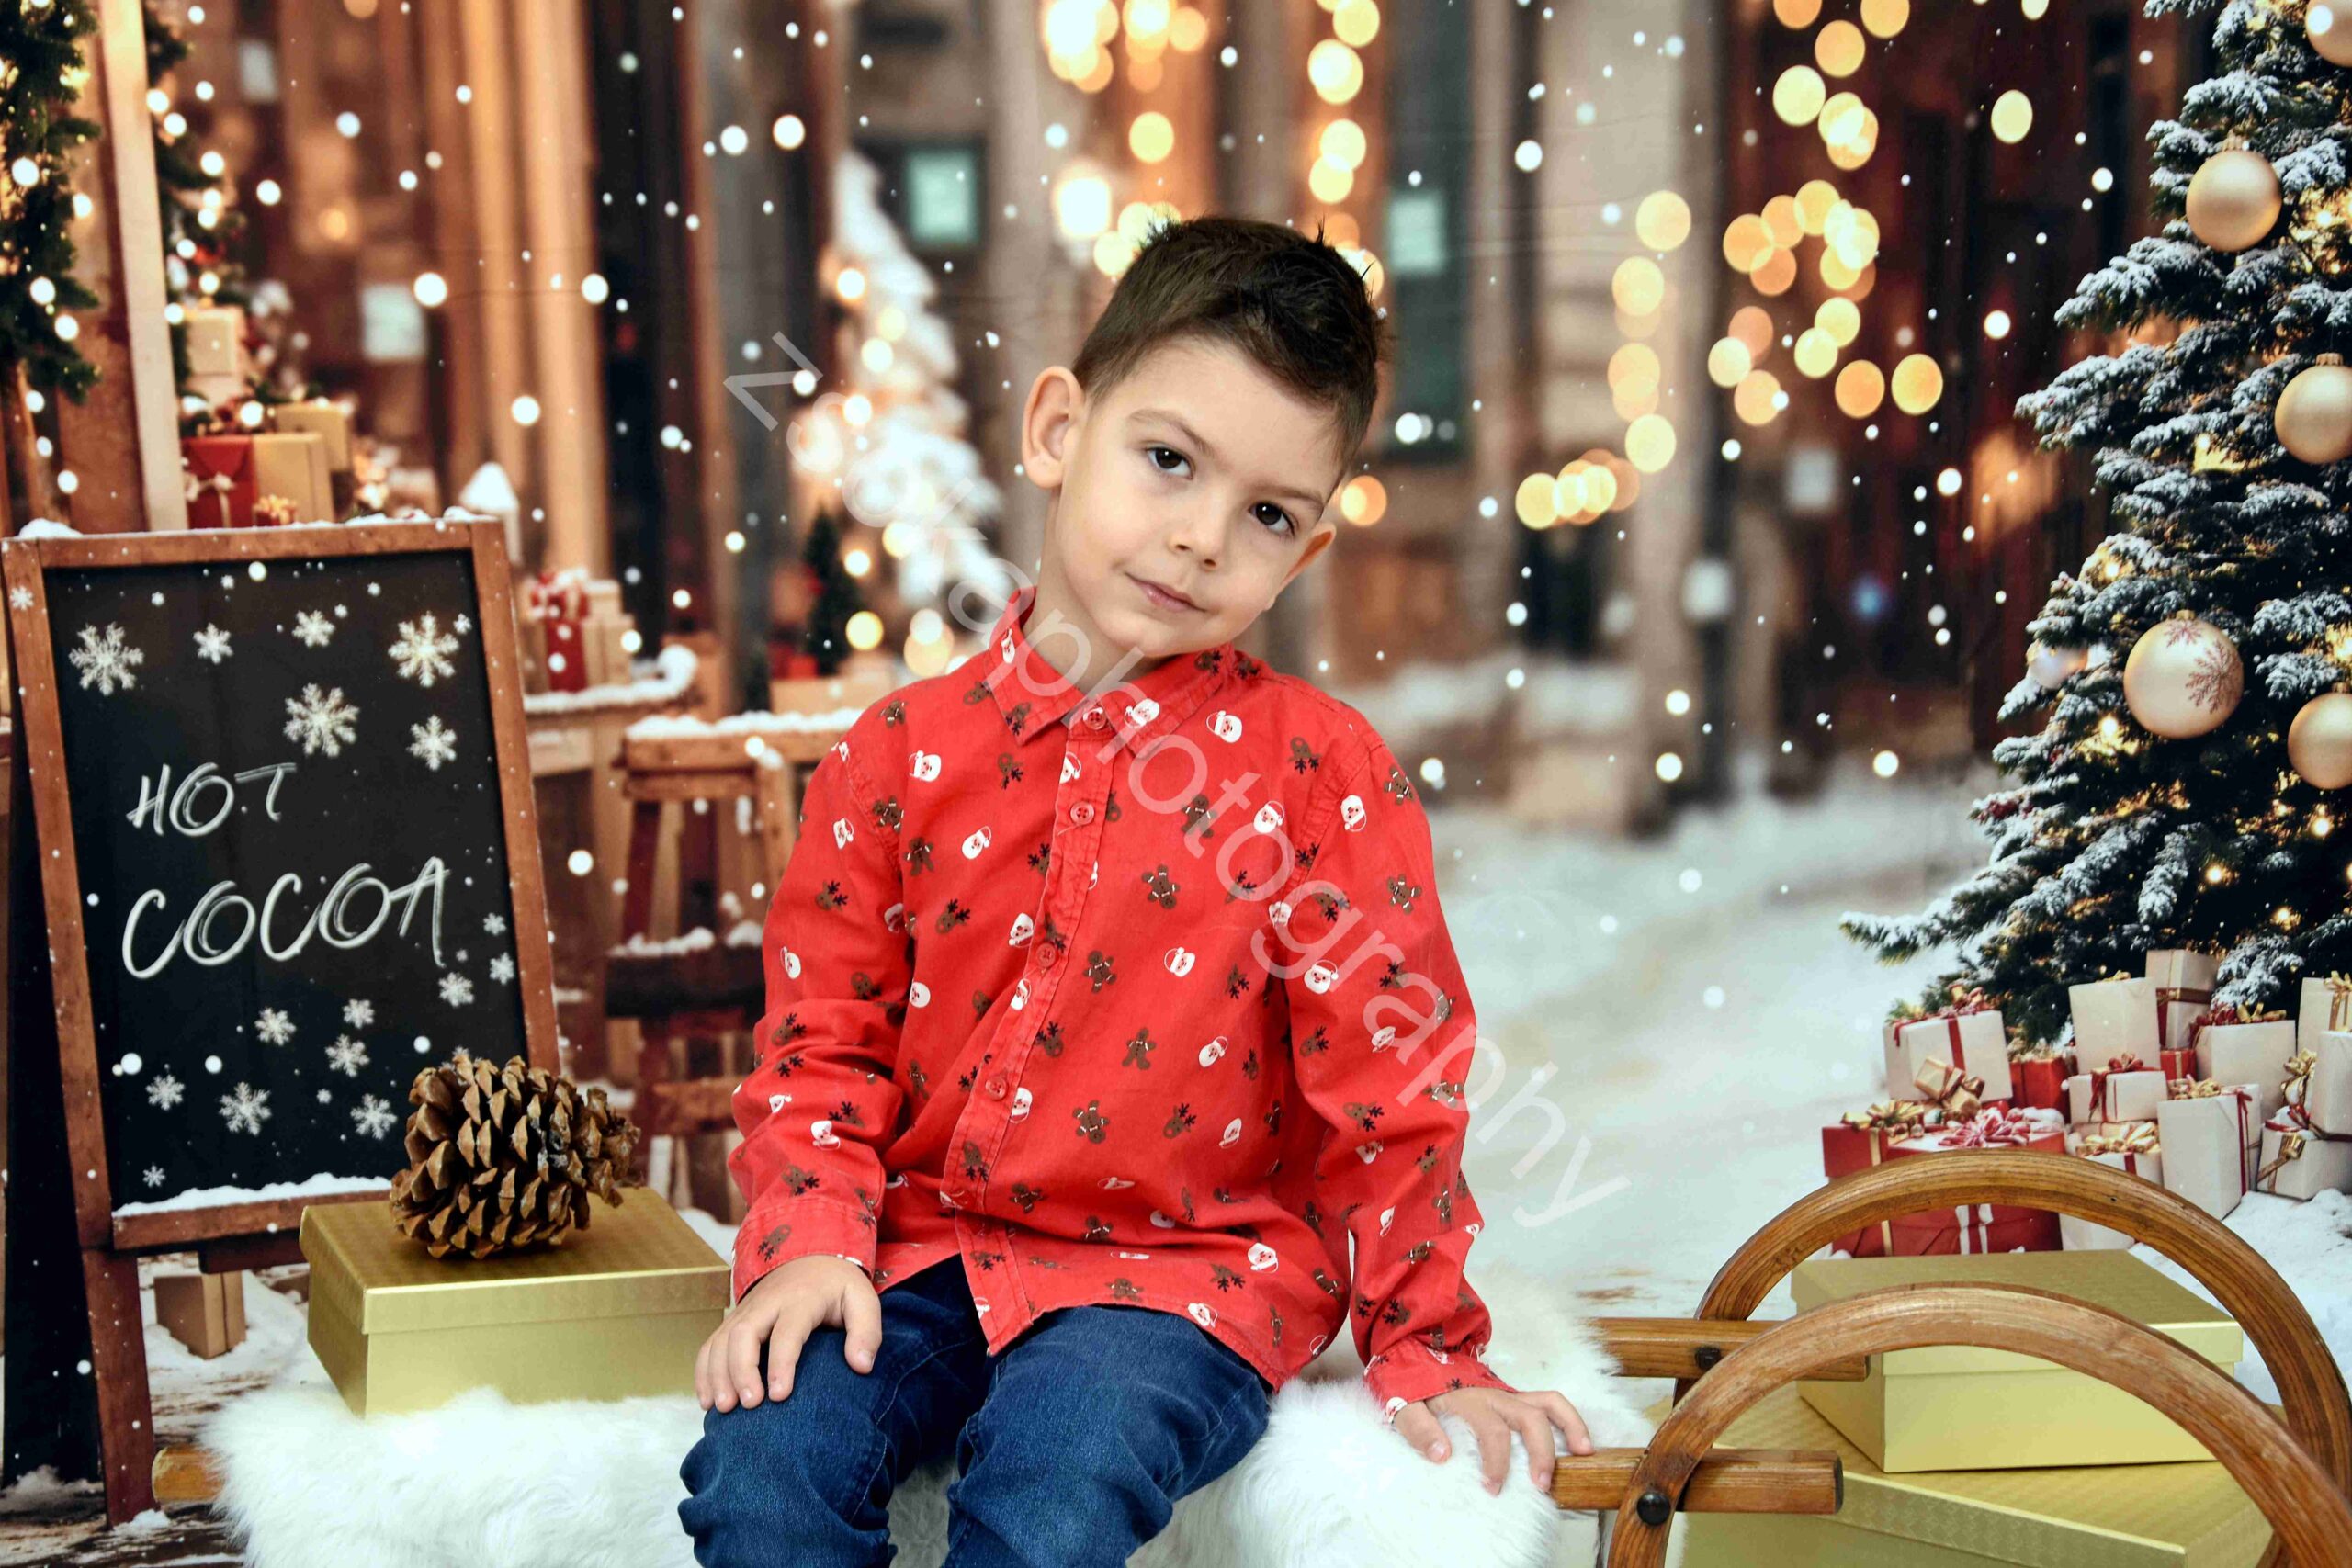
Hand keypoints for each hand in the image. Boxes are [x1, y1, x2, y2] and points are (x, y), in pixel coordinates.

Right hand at [694, 1255, 879, 1412]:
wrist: (811, 1254)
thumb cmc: (838, 1287)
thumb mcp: (863, 1301)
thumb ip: (867, 1332)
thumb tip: (861, 1366)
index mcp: (802, 1298)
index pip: (787, 1331)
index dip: (781, 1364)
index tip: (779, 1396)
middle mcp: (768, 1303)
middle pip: (744, 1333)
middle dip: (741, 1370)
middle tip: (748, 1405)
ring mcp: (746, 1310)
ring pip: (721, 1339)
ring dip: (717, 1374)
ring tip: (723, 1408)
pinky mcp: (734, 1319)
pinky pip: (710, 1343)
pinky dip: (704, 1371)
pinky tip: (707, 1400)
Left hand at [1393, 1386, 1593, 1495]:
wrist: (1416, 1356)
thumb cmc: (1413, 1387)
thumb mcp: (1403, 1407)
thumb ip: (1419, 1430)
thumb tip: (1443, 1456)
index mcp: (1468, 1399)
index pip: (1492, 1431)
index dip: (1497, 1462)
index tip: (1492, 1489)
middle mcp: (1495, 1395)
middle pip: (1529, 1417)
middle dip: (1540, 1452)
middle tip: (1541, 1485)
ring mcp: (1509, 1395)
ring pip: (1548, 1403)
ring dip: (1569, 1427)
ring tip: (1584, 1453)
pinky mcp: (1516, 1398)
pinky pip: (1548, 1402)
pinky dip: (1568, 1418)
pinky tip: (1579, 1442)